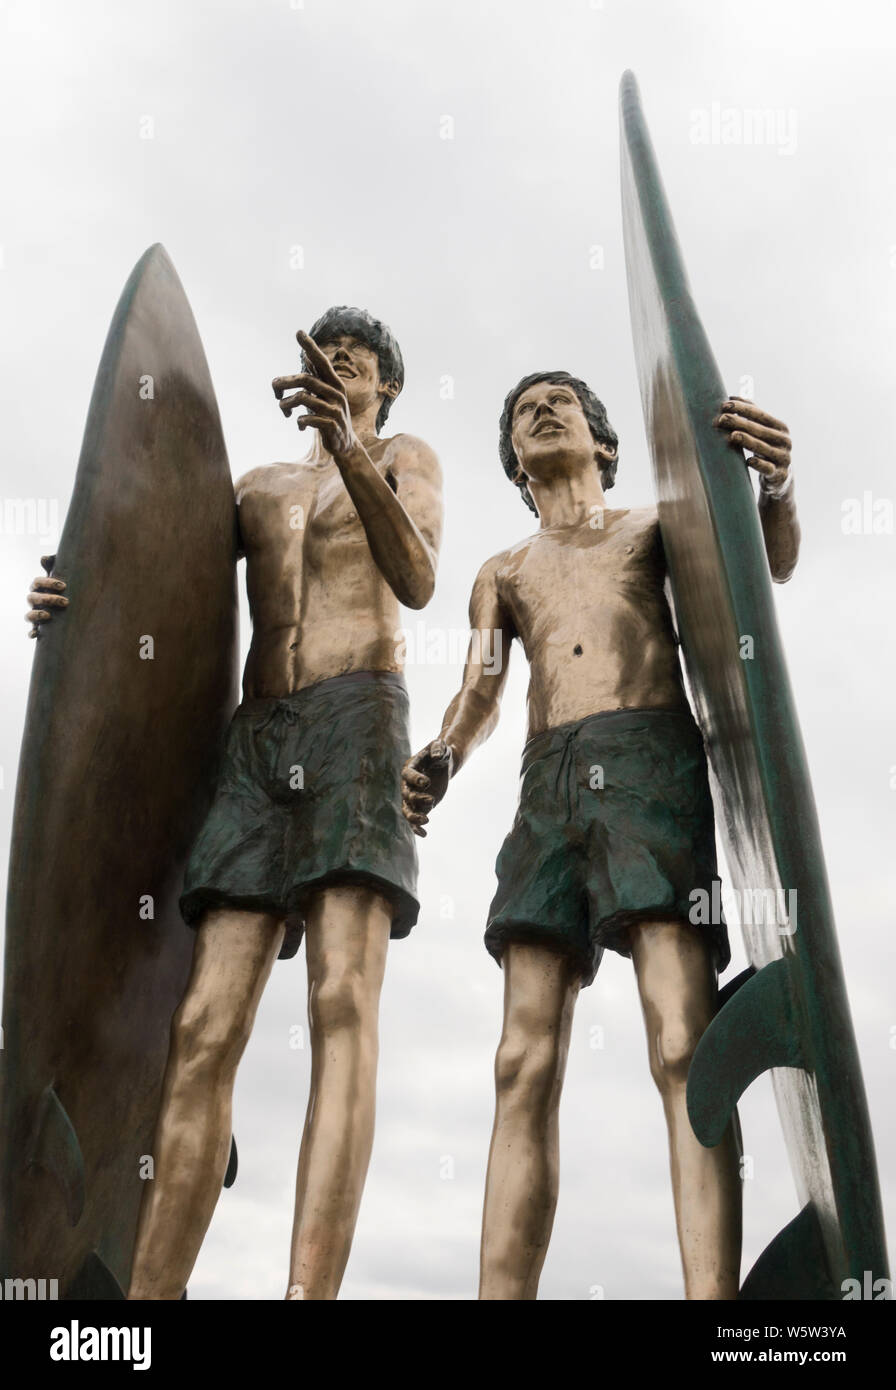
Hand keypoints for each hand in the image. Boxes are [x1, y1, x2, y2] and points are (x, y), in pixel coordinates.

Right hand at [26, 556, 66, 637]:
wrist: (69, 603)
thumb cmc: (64, 586)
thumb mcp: (62, 574)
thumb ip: (54, 564)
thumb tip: (44, 558)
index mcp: (38, 587)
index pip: (37, 582)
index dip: (49, 583)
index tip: (64, 586)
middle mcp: (34, 600)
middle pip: (33, 598)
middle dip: (48, 599)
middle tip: (66, 602)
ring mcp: (36, 613)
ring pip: (29, 615)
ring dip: (36, 614)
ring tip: (49, 615)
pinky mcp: (39, 626)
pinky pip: (32, 630)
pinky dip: (32, 632)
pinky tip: (36, 634)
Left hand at [271, 331, 357, 459]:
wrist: (345, 445)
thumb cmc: (329, 417)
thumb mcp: (324, 396)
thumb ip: (317, 378)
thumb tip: (306, 356)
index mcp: (334, 384)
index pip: (321, 362)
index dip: (310, 347)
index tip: (298, 332)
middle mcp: (337, 393)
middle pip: (305, 379)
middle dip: (284, 383)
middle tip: (274, 390)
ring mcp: (335, 409)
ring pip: (303, 398)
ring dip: (286, 405)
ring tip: (284, 412)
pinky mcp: (332, 425)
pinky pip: (308, 419)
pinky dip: (299, 422)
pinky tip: (300, 426)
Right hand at [401, 739, 452, 837]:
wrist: (442, 763)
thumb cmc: (440, 752)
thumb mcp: (441, 746)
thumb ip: (438, 748)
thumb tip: (437, 755)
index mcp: (410, 768)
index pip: (408, 775)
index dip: (415, 779)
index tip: (427, 782)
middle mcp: (408, 784)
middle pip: (406, 795)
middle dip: (417, 798)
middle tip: (432, 799)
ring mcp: (413, 796)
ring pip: (407, 810)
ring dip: (414, 817)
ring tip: (426, 821)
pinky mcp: (421, 806)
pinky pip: (415, 819)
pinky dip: (417, 827)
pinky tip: (424, 834)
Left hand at [715, 397, 791, 492]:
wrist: (780, 478)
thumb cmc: (765, 450)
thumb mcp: (762, 432)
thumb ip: (751, 416)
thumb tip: (731, 397)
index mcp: (780, 427)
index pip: (760, 414)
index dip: (743, 408)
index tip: (724, 405)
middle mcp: (785, 441)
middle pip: (760, 430)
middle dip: (740, 423)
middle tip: (722, 418)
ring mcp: (784, 458)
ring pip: (764, 448)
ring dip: (748, 441)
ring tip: (733, 435)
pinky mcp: (780, 474)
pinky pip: (768, 469)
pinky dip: (759, 465)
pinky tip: (748, 461)